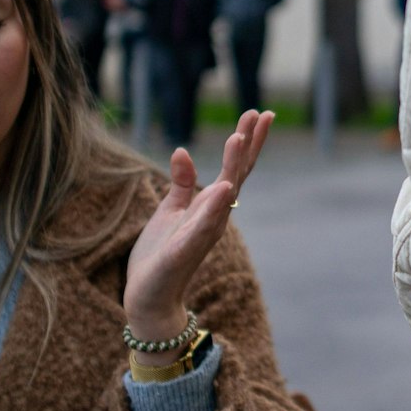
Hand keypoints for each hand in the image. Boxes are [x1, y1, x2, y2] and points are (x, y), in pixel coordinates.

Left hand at [122, 110, 273, 357]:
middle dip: (248, 144)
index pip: (234, 168)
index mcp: (211, 206)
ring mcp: (203, 233)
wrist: (149, 297)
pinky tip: (223, 188)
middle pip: (237, 174)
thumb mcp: (170, 209)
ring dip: (232, 167)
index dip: (247, 141)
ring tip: (238, 138)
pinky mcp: (185, 250)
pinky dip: (214, 207)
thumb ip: (181, 182)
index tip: (260, 113)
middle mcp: (215, 217)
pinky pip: (203, 226)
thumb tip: (182, 150)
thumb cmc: (160, 255)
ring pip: (224, 195)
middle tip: (261, 114)